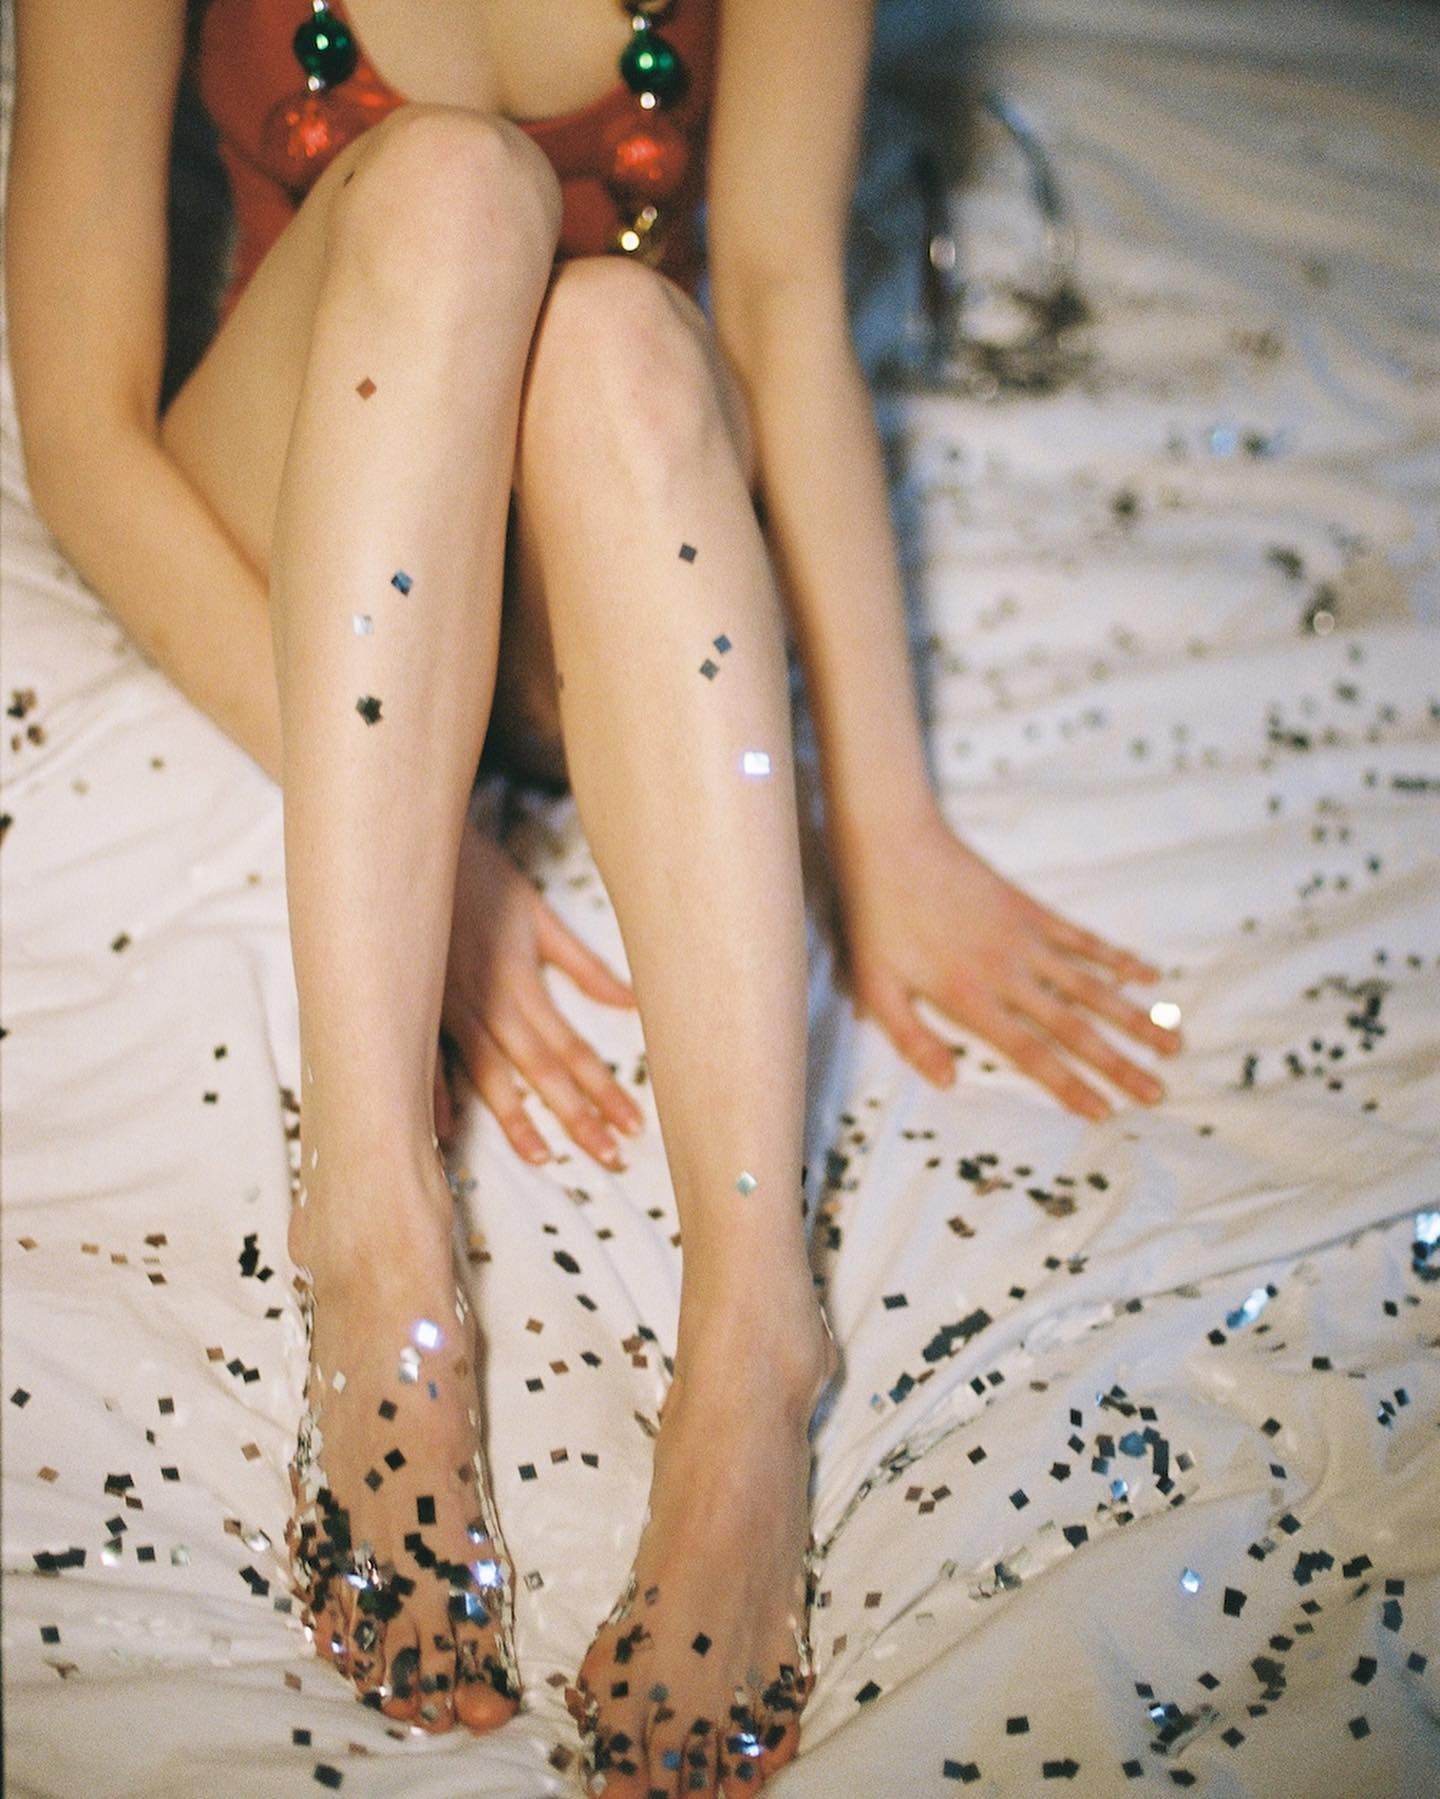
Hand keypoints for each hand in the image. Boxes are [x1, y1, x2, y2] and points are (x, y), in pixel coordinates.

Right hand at [437, 816, 642, 1165]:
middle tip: (610, 1156)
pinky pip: (425, 1059)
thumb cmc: (479, 877)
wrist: (416, 848)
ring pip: (488, 1073)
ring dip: (516, 1119)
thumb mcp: (537, 914)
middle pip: (540, 1069)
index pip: (571, 1048)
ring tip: (544, 1158)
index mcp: (522, 982)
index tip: (632, 1123)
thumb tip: (629, 1001)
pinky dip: (434, 1094)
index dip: (603, 1088)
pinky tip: (444, 1131)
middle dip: (577, 1116)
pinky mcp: (414, 1006)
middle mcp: (490, 1003)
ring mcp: (448, 1007)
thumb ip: (581, 965)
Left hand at [837, 804, 1181, 1119]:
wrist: (894, 842)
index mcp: (969, 997)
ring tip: (1174, 1044)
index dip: (1069, 1085)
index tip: (1105, 1113)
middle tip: (1158, 1093)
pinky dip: (1120, 960)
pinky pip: (1085, 940)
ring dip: (1135, 1017)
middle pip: (1075, 1027)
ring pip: (1092, 986)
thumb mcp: (875, 985)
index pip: (1029, 1052)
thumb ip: (910, 1038)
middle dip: (1119, 1064)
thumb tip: (948, 1082)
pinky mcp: (1032, 911)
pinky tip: (1150, 977)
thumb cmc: (877, 917)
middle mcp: (1008, 972)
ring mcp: (1026, 938)